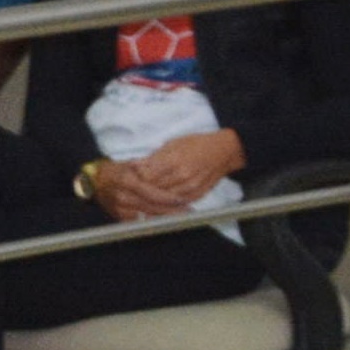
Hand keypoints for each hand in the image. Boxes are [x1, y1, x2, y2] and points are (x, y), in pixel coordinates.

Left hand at [101, 128, 244, 218]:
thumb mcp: (172, 144)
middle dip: (139, 192)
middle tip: (126, 192)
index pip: (147, 176)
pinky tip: (154, 205)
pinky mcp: (196, 195)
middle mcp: (183, 175)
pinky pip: (176, 205)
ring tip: (136, 200)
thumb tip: (134, 166)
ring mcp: (190, 187)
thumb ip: (153, 158)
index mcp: (174, 160)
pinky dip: (164, 205)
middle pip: (154, 190)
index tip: (126, 179)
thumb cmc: (196, 144)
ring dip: (149, 201)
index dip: (134, 179)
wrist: (223, 152)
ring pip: (164, 200)